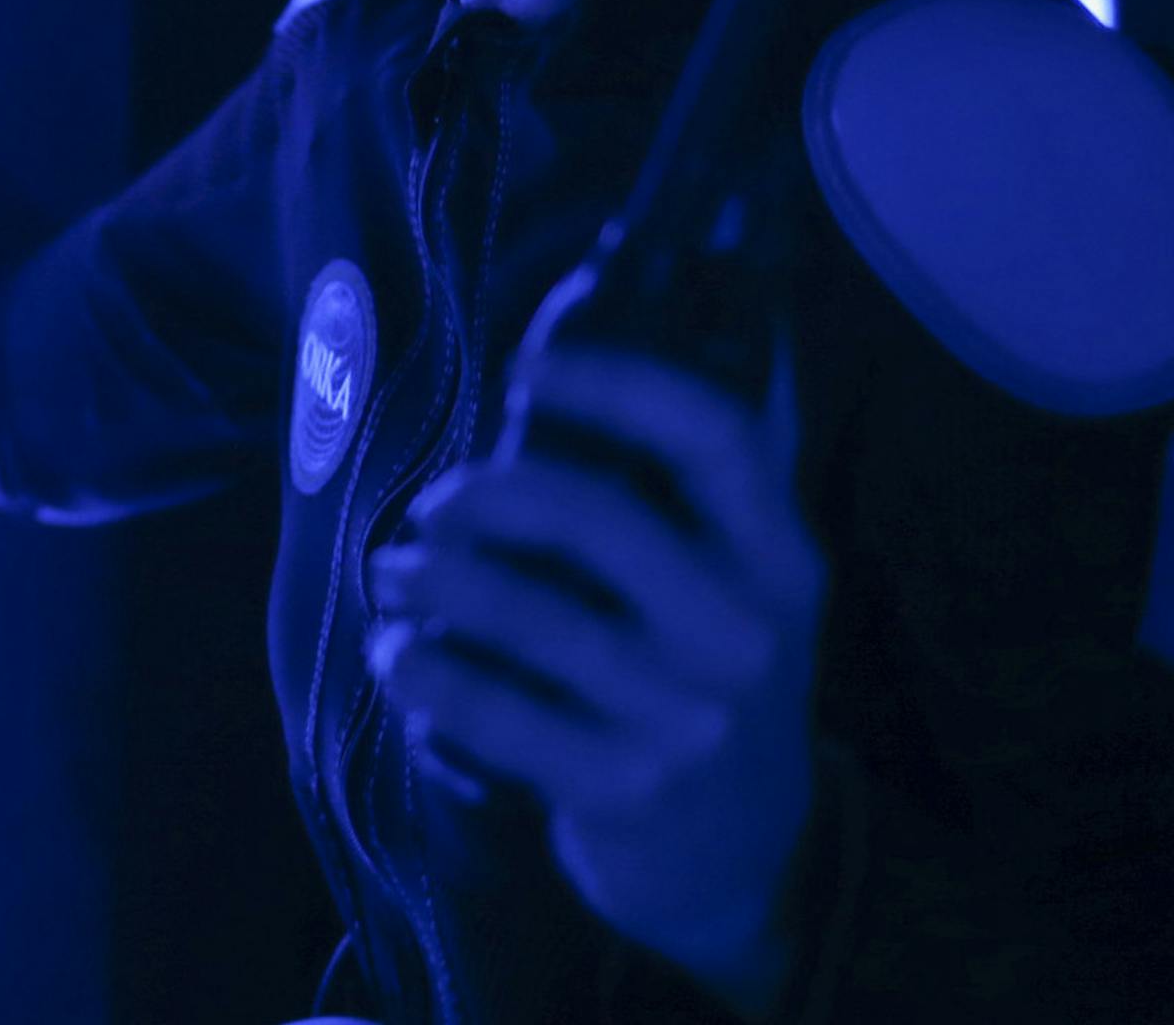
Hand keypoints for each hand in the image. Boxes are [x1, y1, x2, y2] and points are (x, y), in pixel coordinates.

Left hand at [365, 334, 826, 997]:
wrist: (744, 857)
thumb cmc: (710, 672)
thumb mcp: (740, 581)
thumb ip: (685, 479)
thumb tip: (592, 315)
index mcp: (779, 558)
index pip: (717, 438)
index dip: (619, 384)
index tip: (527, 366)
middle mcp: (745, 633)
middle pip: (603, 521)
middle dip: (492, 495)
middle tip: (432, 503)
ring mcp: (688, 719)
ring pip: (534, 619)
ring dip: (439, 583)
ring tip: (394, 572)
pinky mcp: (624, 791)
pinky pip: (500, 716)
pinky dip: (432, 674)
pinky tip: (399, 653)